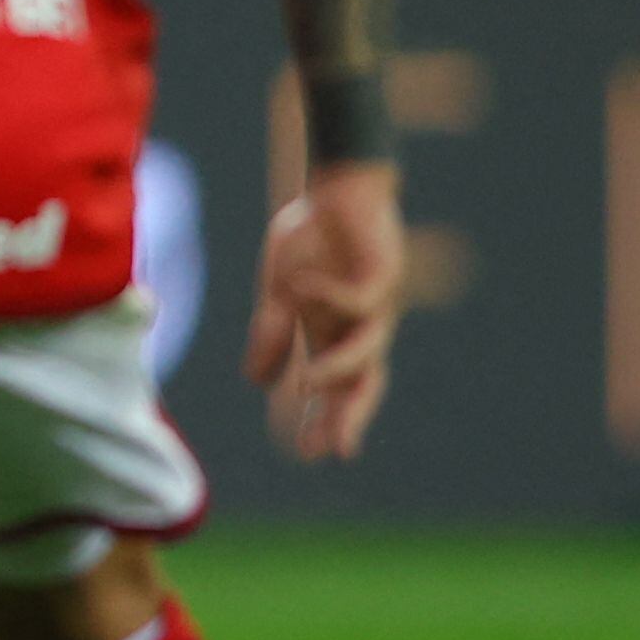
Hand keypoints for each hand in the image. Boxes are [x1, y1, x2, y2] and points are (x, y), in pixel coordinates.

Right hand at [247, 159, 402, 462]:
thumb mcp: (278, 288)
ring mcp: (375, 303)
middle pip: (365, 382)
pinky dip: (325, 296)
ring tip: (308, 381)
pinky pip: (357, 299)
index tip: (305, 453)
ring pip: (369, 349)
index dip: (322, 419)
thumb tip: (256, 382)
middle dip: (348, 416)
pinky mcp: (383, 274)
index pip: (334, 388)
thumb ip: (272, 330)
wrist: (340, 187)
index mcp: (332, 333)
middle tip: (335, 449)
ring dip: (340, 369)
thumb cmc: (311, 235)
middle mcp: (359, 325)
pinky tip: (299, 286)